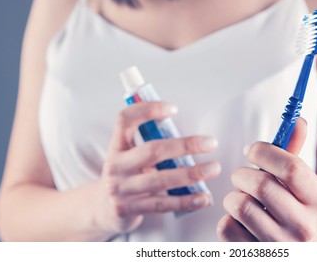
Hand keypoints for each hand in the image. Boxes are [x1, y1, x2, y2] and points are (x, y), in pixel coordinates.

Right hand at [93, 101, 220, 235]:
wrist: (104, 209)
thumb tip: (188, 136)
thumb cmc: (127, 176)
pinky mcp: (128, 209)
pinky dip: (185, 200)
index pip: (124, 120)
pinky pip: (162, 204)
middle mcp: (115, 165)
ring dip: (191, 173)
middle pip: (152, 150)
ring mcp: (120, 189)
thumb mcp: (130, 156)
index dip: (147, 110)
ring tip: (213, 168)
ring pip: (160, 179)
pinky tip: (203, 197)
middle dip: (185, 145)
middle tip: (210, 143)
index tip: (173, 108)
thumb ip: (151, 144)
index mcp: (117, 146)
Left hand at [217, 118, 316, 240]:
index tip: (252, 150)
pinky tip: (240, 222)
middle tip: (242, 176)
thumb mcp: (297, 181)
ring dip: (233, 196)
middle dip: (242, 174)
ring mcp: (279, 245)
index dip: (264, 152)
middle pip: (261, 185)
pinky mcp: (256, 255)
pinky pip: (226, 227)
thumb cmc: (290, 206)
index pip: (290, 168)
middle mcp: (303, 226)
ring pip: (240, 205)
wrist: (297, 248)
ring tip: (243, 200)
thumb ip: (293, 151)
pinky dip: (227, 219)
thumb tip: (297, 120)